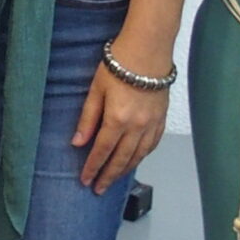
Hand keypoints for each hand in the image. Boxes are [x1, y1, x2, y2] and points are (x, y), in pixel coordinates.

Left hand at [72, 46, 170, 191]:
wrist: (148, 51)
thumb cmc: (118, 65)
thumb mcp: (95, 90)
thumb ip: (87, 119)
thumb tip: (77, 143)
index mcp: (118, 119)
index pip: (102, 151)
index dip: (93, 167)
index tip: (85, 180)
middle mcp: (137, 126)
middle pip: (121, 159)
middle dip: (108, 175)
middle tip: (98, 188)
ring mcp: (152, 124)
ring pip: (138, 155)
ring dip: (125, 170)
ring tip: (114, 179)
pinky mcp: (161, 119)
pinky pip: (152, 145)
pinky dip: (142, 156)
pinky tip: (135, 160)